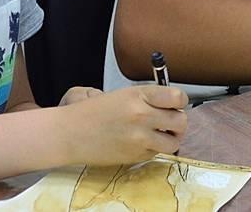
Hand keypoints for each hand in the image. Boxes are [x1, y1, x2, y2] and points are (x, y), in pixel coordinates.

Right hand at [60, 85, 187, 164]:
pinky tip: (142, 143)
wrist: (69, 133)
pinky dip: (154, 150)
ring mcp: (139, 138)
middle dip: (178, 122)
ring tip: (160, 135)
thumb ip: (147, 98)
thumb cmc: (91, 112)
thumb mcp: (121, 94)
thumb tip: (170, 103)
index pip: (177, 97)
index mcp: (138, 95)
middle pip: (180, 121)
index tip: (176, 104)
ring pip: (174, 142)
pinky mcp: (135, 155)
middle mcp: (142, 115)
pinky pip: (157, 154)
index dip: (180, 102)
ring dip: (170, 139)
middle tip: (169, 122)